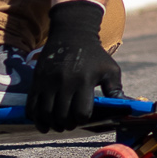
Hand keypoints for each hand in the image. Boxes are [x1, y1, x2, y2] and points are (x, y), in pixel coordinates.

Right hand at [27, 0, 121, 132]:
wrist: (71, 33)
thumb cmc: (94, 54)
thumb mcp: (110, 69)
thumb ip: (116, 90)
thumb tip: (125, 107)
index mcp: (84, 81)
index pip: (81, 113)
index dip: (82, 120)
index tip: (83, 117)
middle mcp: (65, 82)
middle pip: (62, 116)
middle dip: (67, 125)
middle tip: (69, 124)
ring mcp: (48, 81)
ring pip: (45, 114)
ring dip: (51, 124)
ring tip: (56, 125)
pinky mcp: (37, 80)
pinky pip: (31, 105)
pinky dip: (35, 117)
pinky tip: (42, 120)